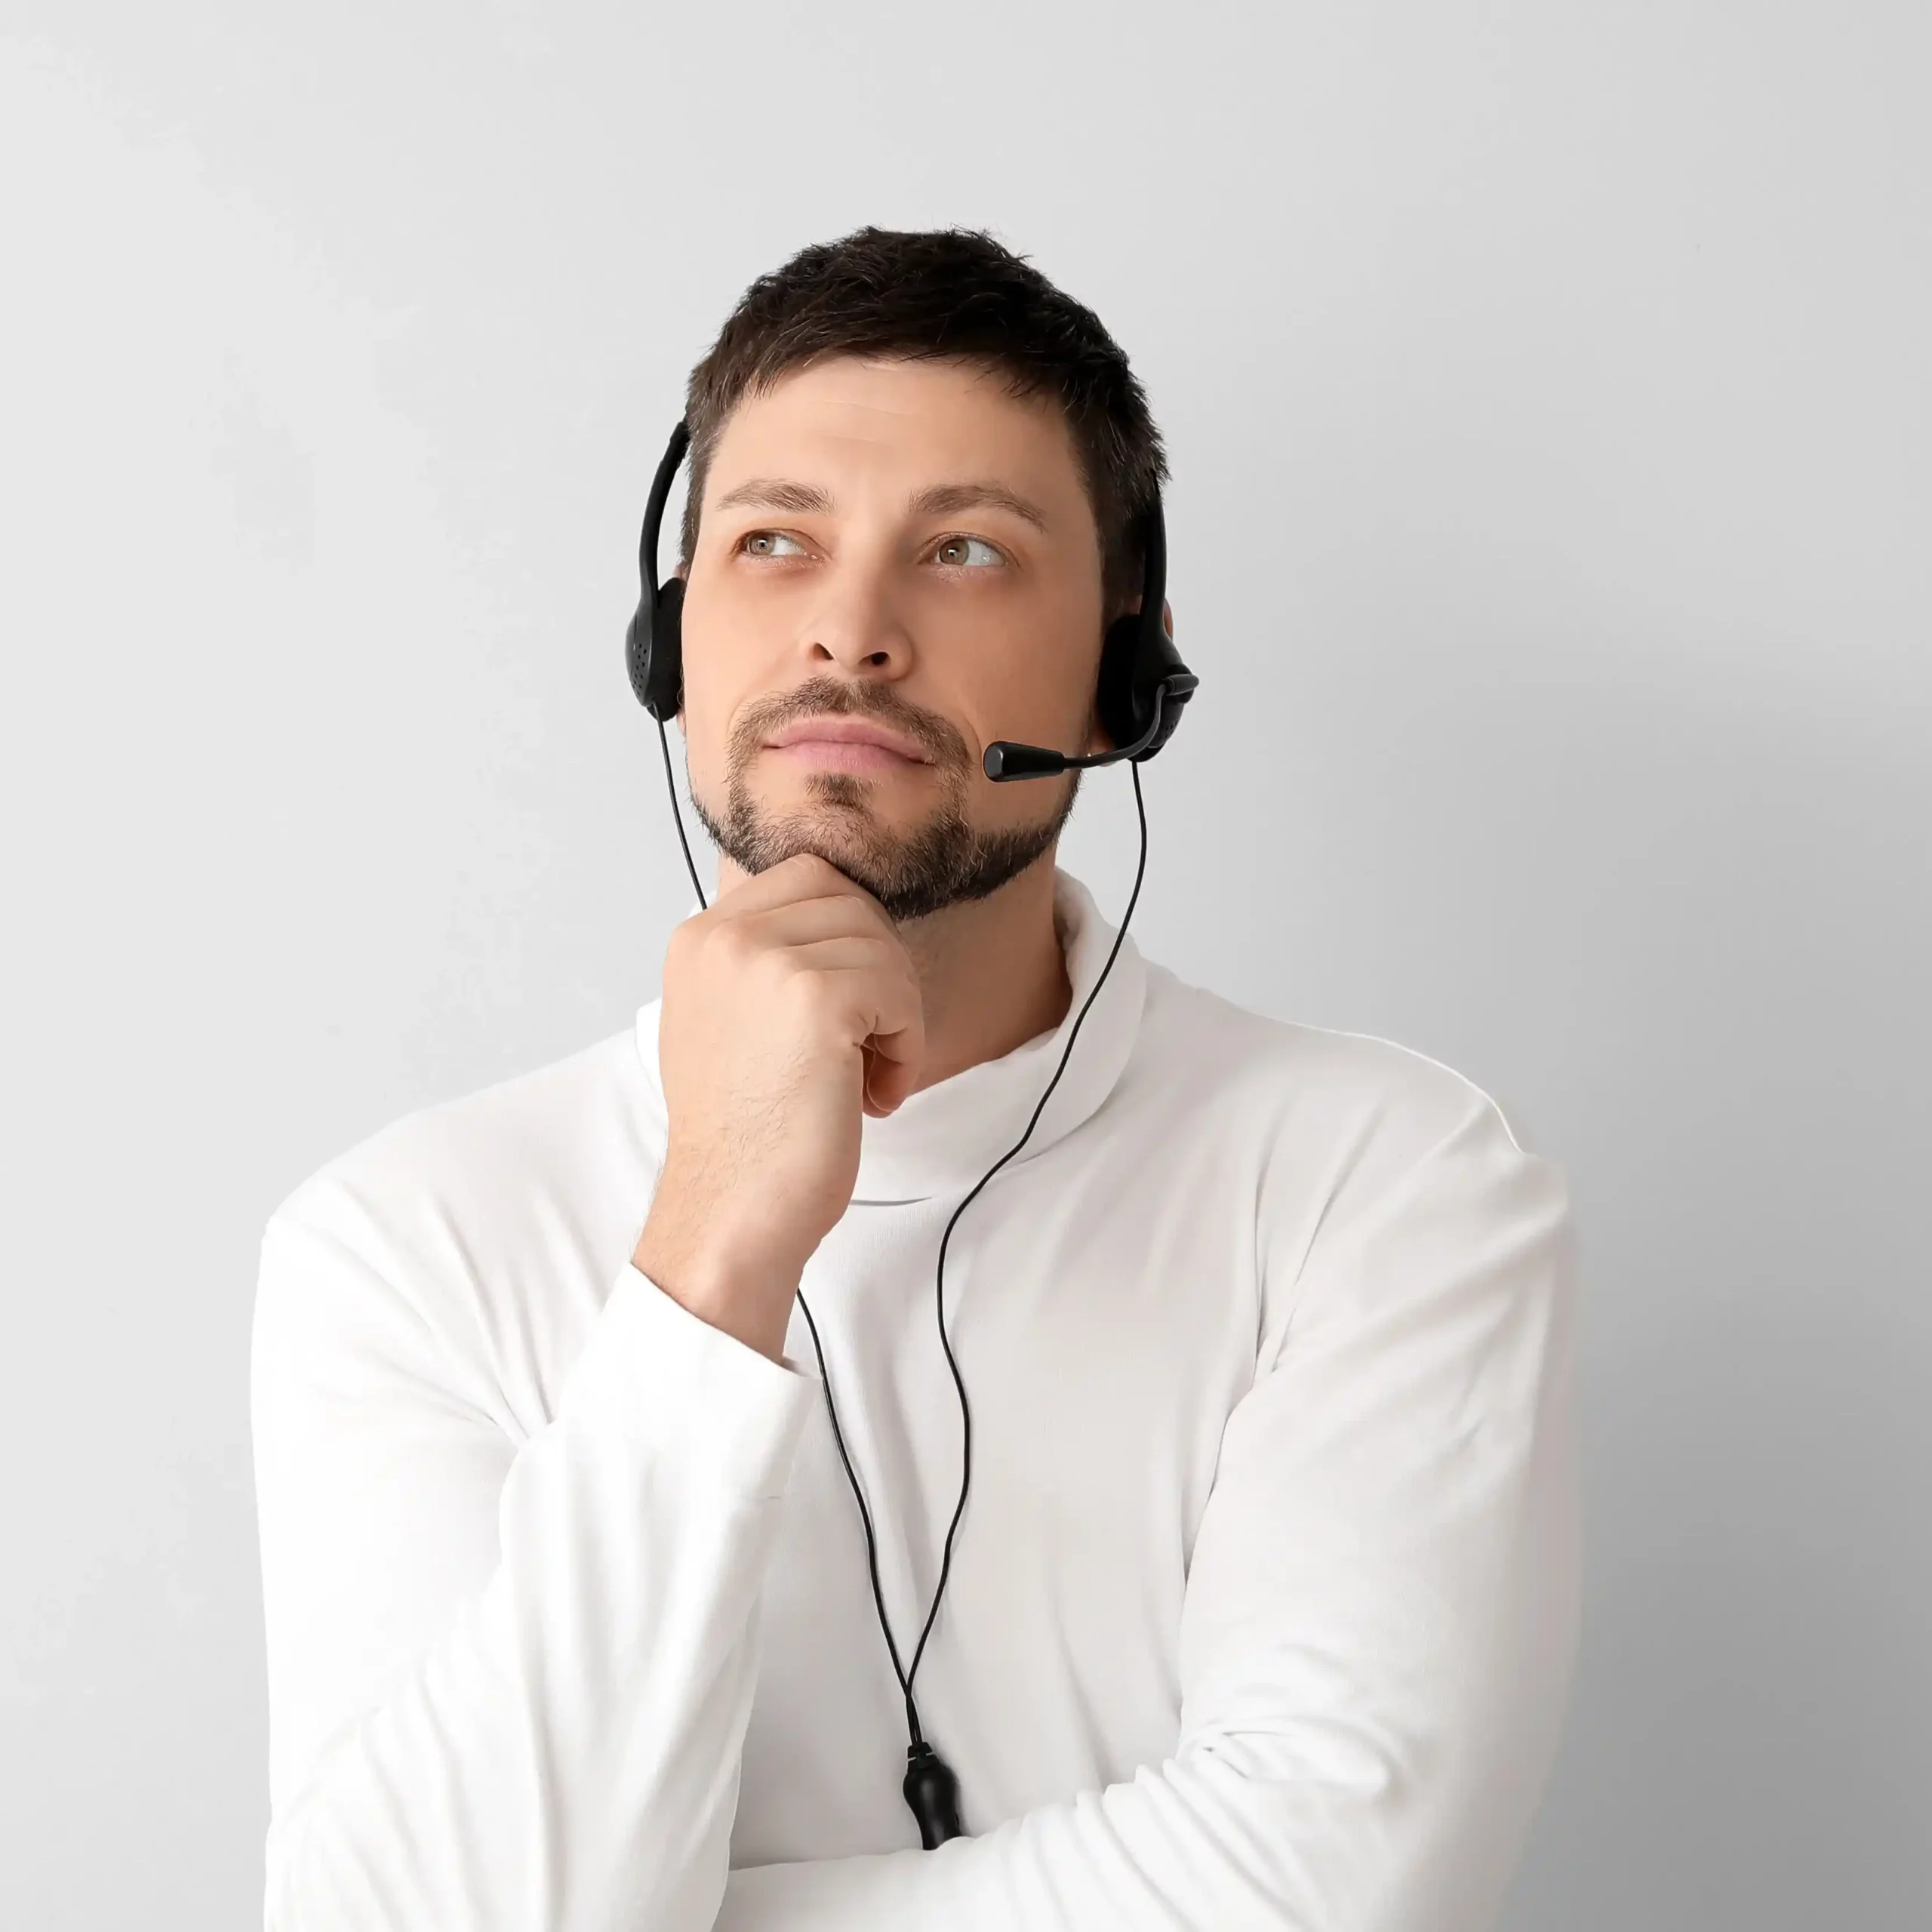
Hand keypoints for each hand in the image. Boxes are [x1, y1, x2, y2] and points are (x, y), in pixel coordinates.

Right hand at [633, 854, 925, 1360]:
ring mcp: (767, 961)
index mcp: (700, 937)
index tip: (847, 1012)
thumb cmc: (745, 1134)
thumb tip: (847, 922)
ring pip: (884, 948)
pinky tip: (874, 1096)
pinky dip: (906, 1048)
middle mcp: (724, 936)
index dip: (852, 938)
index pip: (811, 879)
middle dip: (880, 974)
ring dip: (897, 1017)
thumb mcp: (728, 1022)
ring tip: (865, 1082)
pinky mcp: (817, 998)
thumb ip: (765, 963)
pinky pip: (901, 993)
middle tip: (866, 1049)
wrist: (731, 1210)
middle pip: (855, 904)